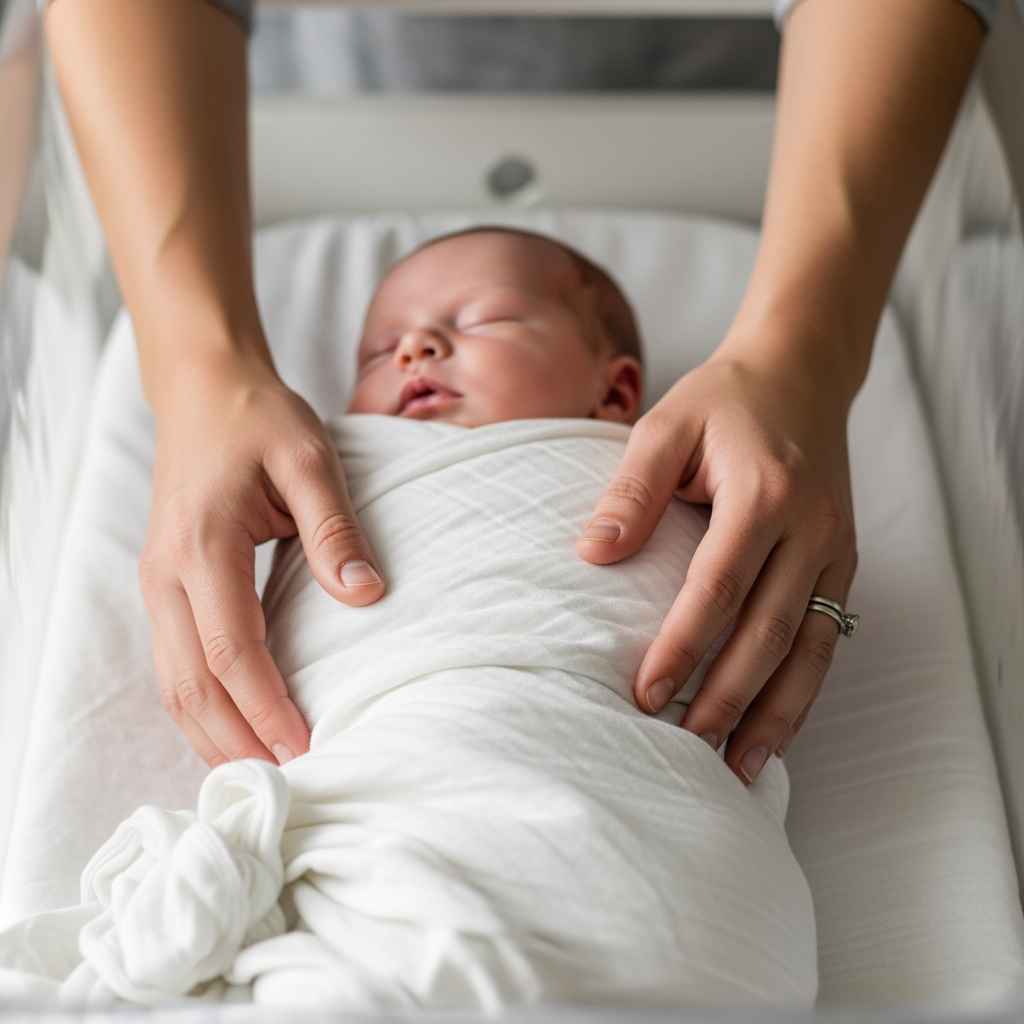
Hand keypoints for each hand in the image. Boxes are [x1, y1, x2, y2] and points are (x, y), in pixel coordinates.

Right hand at [139, 351, 385, 767]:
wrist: (204, 389)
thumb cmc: (260, 419)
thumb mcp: (311, 461)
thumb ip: (336, 530)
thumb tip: (366, 596)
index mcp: (202, 545)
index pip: (230, 651)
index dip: (267, 709)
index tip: (308, 748)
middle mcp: (165, 574)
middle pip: (190, 686)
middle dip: (237, 742)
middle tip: (288, 785)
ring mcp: (156, 583)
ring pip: (173, 685)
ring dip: (214, 736)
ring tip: (262, 775)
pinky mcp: (163, 586)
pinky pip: (174, 664)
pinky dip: (202, 707)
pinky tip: (236, 729)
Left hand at [576, 339, 856, 782]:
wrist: (801, 372)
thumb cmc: (724, 399)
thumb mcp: (666, 425)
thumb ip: (632, 489)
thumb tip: (593, 554)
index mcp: (763, 495)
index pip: (717, 589)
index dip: (682, 647)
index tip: (645, 694)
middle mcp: (810, 529)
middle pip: (767, 633)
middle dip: (725, 698)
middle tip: (684, 748)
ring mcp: (835, 549)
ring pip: (809, 650)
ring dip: (775, 714)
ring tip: (740, 769)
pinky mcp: (844, 560)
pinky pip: (828, 637)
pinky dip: (803, 689)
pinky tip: (777, 726)